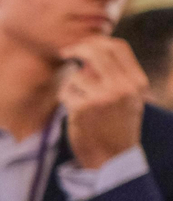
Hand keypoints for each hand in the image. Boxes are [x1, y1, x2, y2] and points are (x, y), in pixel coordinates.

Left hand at [60, 35, 147, 169]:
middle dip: (77, 49)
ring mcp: (103, 97)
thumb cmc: (116, 127)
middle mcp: (122, 87)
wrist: (112, 159)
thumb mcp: (128, 99)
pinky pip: (65, 92)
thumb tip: (92, 49)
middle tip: (64, 52)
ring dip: (72, 87)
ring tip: (81, 105)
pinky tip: (76, 114)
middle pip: (96, 51)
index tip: (83, 44)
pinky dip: (65, 100)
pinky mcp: (83, 108)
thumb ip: (116, 75)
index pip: (119, 47)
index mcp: (136, 82)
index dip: (97, 41)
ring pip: (76, 75)